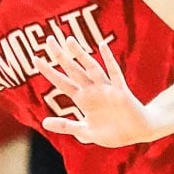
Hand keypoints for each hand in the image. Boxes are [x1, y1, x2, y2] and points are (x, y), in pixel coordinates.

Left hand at [37, 36, 152, 146]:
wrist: (137, 133)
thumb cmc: (112, 132)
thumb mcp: (85, 132)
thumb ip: (66, 126)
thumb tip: (44, 122)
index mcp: (83, 99)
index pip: (62, 82)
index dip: (49, 71)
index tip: (36, 59)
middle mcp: (92, 90)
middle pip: (73, 70)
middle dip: (61, 56)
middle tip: (49, 39)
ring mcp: (106, 89)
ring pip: (91, 68)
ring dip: (81, 55)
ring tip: (69, 41)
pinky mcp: (120, 91)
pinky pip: (114, 73)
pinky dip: (109, 59)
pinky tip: (102, 46)